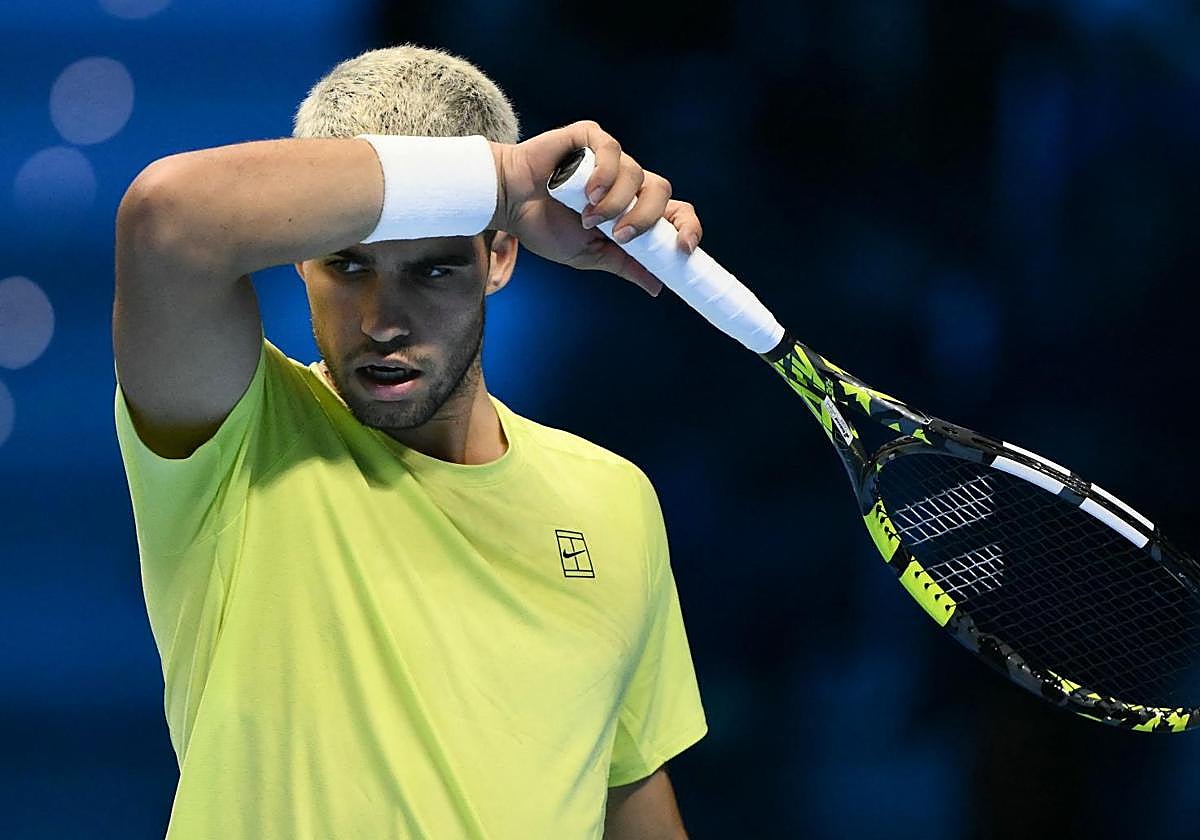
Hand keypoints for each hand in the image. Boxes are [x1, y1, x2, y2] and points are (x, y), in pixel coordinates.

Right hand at [488, 120, 702, 295]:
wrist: (508, 204)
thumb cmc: (545, 226)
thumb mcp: (590, 255)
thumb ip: (624, 265)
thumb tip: (657, 286)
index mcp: (632, 208)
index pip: (675, 211)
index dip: (688, 227)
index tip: (684, 249)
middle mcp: (627, 181)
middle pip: (662, 191)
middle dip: (645, 218)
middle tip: (618, 235)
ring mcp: (609, 158)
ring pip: (637, 173)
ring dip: (615, 202)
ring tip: (586, 216)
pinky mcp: (590, 137)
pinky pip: (612, 150)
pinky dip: (604, 173)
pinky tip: (586, 192)